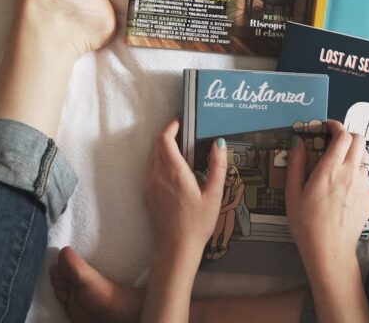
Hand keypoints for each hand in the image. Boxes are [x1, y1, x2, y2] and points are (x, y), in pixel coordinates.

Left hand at [144, 119, 226, 261]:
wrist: (176, 248)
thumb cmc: (197, 224)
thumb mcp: (214, 195)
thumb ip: (217, 167)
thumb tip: (220, 144)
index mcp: (174, 172)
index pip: (165, 139)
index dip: (171, 126)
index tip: (182, 121)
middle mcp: (158, 175)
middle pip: (157, 145)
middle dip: (168, 134)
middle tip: (185, 132)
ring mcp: (150, 185)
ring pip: (152, 156)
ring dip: (163, 147)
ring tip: (181, 148)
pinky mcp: (148, 194)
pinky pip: (151, 169)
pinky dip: (159, 161)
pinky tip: (174, 169)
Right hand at [286, 120, 368, 266]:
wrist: (329, 250)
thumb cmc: (306, 223)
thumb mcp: (292, 193)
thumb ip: (296, 164)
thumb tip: (298, 143)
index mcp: (330, 169)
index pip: (343, 136)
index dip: (336, 126)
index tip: (327, 127)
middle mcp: (350, 173)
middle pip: (359, 140)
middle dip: (347, 136)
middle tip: (333, 143)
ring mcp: (362, 186)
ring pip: (363, 159)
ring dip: (352, 155)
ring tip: (337, 167)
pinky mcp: (368, 199)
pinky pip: (364, 178)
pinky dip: (355, 174)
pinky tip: (342, 189)